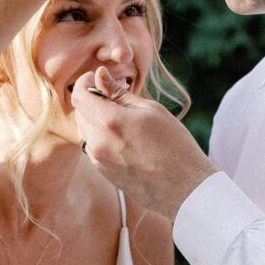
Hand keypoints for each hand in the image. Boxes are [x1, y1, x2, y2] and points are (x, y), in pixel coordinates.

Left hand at [70, 81, 215, 219]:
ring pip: (84, 130)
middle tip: (112, 93)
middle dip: (91, 99)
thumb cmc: (175, 145)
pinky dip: (101, 135)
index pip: (79, 95)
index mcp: (110, 122)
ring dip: (95, 118)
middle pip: (79, 112)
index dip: (84, 82)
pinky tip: (123, 135)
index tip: (96, 77)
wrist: (185, 188)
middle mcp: (98, 142)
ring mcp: (98, 160)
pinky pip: (93, 146)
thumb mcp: (151, 110)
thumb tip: (100, 76)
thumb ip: (120, 93)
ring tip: (120, 115)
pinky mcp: (103, 172)